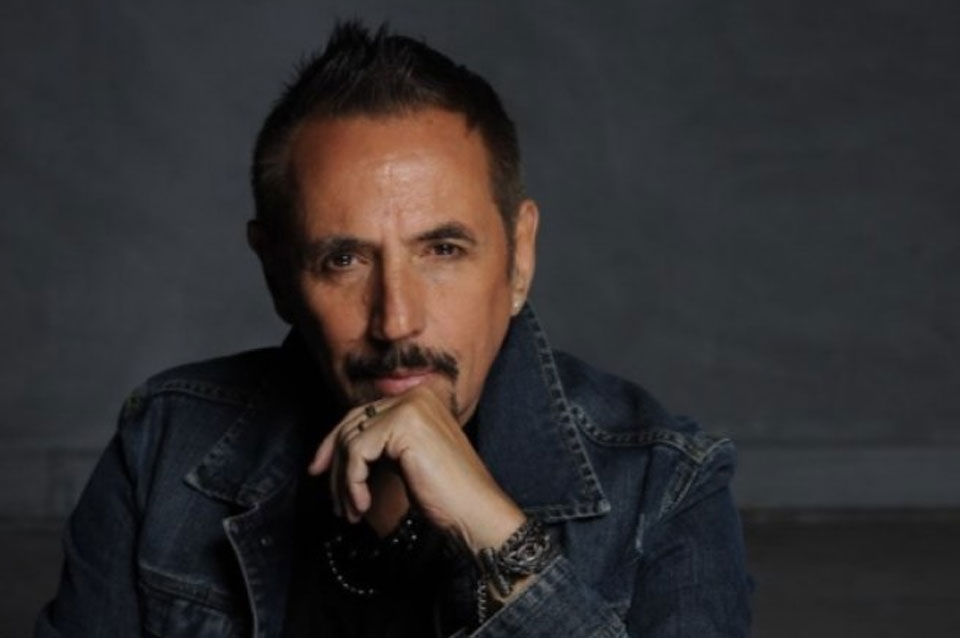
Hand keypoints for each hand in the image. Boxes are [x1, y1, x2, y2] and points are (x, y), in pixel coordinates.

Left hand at [308, 385, 525, 552]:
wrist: (475, 512)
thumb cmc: (446, 494)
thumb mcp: (406, 459)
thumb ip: (380, 443)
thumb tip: (332, 447)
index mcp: (420, 398)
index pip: (362, 414)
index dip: (334, 443)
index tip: (319, 471)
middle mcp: (416, 395)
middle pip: (352, 423)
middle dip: (333, 462)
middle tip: (332, 498)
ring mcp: (411, 406)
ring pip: (350, 439)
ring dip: (343, 481)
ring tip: (351, 511)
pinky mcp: (404, 424)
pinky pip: (357, 452)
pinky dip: (352, 483)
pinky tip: (362, 505)